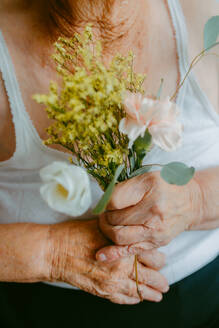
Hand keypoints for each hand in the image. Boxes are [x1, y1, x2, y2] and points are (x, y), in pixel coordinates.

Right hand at [46, 220, 168, 303]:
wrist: (54, 251)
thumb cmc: (75, 234)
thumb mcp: (102, 225)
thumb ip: (121, 232)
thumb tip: (135, 234)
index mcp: (125, 248)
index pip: (154, 256)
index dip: (159, 258)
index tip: (160, 259)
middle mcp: (123, 267)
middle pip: (152, 277)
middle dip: (160, 280)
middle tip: (164, 281)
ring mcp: (113, 282)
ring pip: (141, 292)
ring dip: (153, 294)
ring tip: (159, 295)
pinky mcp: (103, 292)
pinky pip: (125, 300)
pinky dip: (134, 300)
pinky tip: (139, 298)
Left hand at [98, 171, 202, 252]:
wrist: (190, 202)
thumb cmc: (165, 186)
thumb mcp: (146, 177)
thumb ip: (124, 187)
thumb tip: (102, 202)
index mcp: (149, 187)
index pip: (114, 200)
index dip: (104, 203)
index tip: (105, 202)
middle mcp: (153, 209)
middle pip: (115, 219)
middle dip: (105, 217)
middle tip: (105, 214)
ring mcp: (155, 229)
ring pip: (119, 236)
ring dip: (107, 231)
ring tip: (108, 224)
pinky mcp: (156, 242)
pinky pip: (131, 250)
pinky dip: (113, 254)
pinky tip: (101, 256)